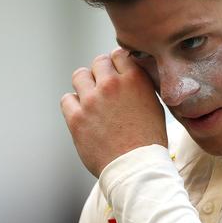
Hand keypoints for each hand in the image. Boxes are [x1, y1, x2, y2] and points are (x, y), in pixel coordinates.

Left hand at [60, 49, 166, 176]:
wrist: (136, 167)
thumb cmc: (148, 141)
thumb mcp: (154, 105)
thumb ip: (140, 86)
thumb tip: (128, 75)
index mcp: (134, 80)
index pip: (118, 55)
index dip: (117, 64)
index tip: (116, 74)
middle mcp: (111, 85)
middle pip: (98, 62)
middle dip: (101, 73)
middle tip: (104, 88)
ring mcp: (92, 100)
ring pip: (79, 75)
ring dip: (85, 85)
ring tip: (91, 99)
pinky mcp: (76, 118)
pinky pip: (66, 99)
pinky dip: (73, 105)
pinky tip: (83, 114)